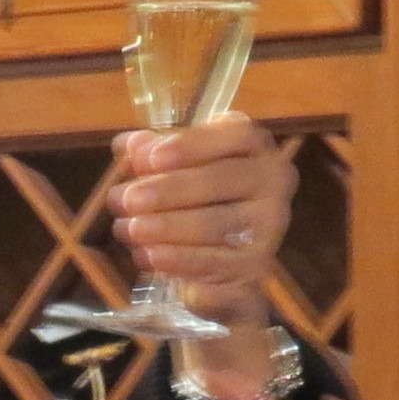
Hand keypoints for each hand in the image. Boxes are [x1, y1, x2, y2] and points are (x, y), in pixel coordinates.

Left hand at [111, 113, 291, 325]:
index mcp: (255, 146)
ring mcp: (269, 224)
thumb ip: (153, 152)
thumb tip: (129, 146)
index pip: (235, 135)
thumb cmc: (198, 195)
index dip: (192, 144)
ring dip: (166, 227)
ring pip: (214, 224)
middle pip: (219, 181)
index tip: (153, 157)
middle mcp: (272, 181)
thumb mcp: (176, 165)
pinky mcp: (255, 264)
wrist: (226, 254)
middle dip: (168, 191)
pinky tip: (148, 256)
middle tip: (126, 199)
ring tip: (130, 229)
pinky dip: (177, 260)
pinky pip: (213, 261)